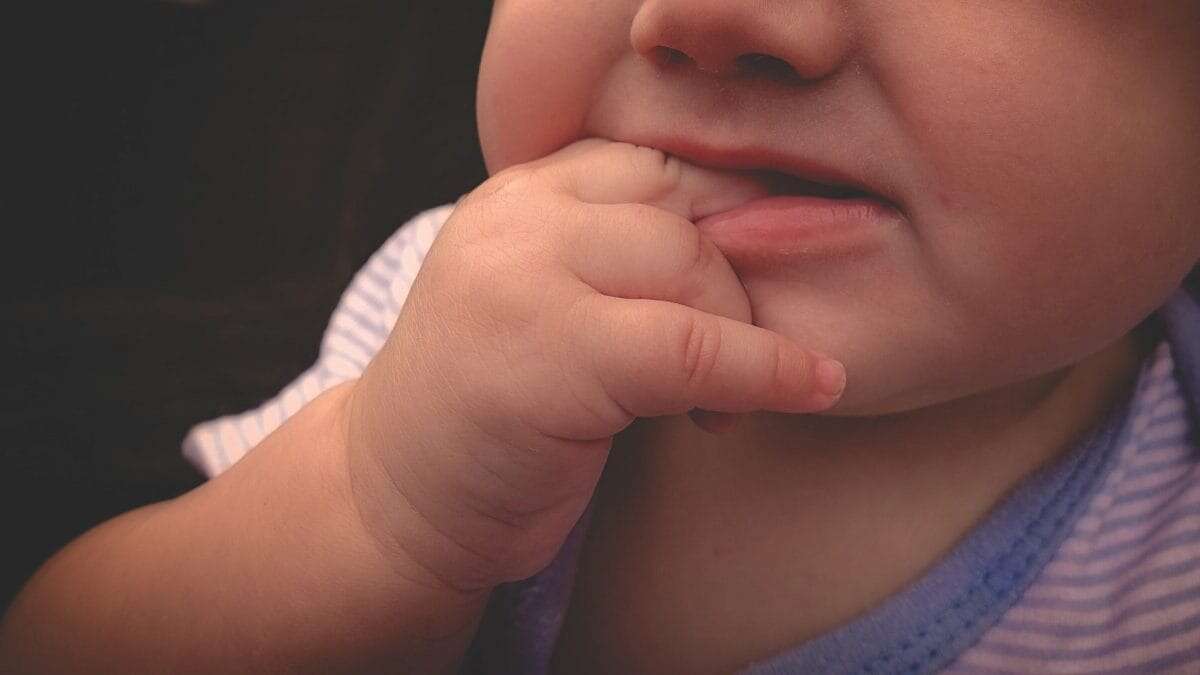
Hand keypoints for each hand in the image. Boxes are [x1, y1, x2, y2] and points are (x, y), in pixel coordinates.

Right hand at [343, 138, 846, 592]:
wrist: (397, 502)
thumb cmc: (491, 411)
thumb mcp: (546, 302)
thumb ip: (620, 257)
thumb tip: (770, 233)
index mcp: (517, 196)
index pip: (658, 167)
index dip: (726, 224)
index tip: (758, 285)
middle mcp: (514, 218)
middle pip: (681, 207)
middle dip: (731, 288)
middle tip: (730, 364)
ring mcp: (522, 276)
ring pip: (690, 265)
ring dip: (738, 335)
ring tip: (718, 406)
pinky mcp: (549, 350)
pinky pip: (694, 346)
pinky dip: (766, 370)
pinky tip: (811, 389)